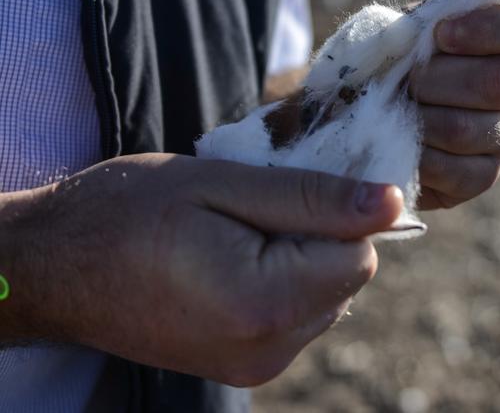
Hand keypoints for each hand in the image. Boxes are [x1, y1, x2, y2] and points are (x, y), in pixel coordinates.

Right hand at [0, 154, 401, 385]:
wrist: (59, 268)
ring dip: (297, 257)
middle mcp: (270, 349)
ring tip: (233, 236)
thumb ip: (313, 197)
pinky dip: (282, 281)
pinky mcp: (248, 366)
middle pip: (346, 276)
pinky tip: (231, 262)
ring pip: (326, 294)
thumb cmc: (129, 212)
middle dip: (315, 234)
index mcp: (265, 303)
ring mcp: (258, 365)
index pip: (361, 254)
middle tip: (250, 210)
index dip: (333, 213)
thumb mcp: (223, 183)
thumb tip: (391, 202)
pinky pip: (298, 314)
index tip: (285, 191)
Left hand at [409, 0, 499, 208]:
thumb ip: (455, 1)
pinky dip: (425, 159)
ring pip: (476, 130)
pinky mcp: (482, 176)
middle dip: (440, 81)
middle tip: (409, 82)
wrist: (366, 111)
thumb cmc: (396, 60)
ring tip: (402, 111)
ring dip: (426, 120)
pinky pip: (463, 174)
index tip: (441, 34)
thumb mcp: (415, 26)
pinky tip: (408, 144)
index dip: (488, 30)